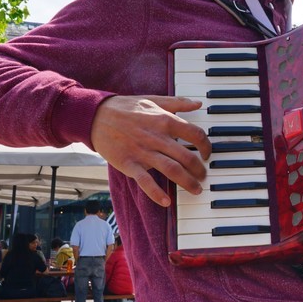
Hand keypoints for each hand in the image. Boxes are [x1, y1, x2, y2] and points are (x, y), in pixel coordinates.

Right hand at [90, 95, 211, 207]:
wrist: (96, 116)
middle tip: (204, 176)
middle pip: (187, 156)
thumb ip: (177, 103)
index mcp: (165, 120)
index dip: (206, 146)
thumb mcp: (153, 100)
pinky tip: (167, 201)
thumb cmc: (126, 108)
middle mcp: (157, 137)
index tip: (207, 154)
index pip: (196, 134)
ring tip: (196, 189)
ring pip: (172, 170)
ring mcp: (143, 152)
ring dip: (187, 182)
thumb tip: (198, 104)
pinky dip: (157, 193)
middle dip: (200, 170)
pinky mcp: (129, 164)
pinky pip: (145, 181)